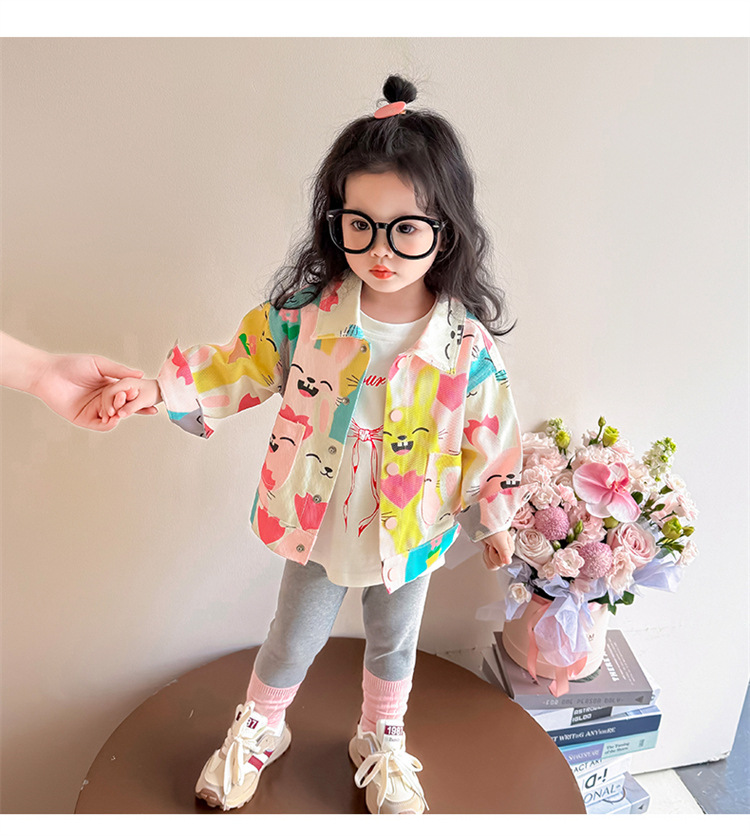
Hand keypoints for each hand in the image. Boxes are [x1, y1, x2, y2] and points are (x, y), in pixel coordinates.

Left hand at [34, 354, 157, 431]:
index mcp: (109, 387)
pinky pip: (101, 425)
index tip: (154, 403)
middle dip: (133, 408)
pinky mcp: (84, 419)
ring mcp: (94, 410)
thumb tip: (140, 374)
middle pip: (124, 408)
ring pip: (115, 418)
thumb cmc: (71, 365)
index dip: (141, 400)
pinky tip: (113, 418)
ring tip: (122, 410)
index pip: (129, 396)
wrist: (48, 373)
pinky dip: (109, 424)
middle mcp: (103, 400)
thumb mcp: (100, 364)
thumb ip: (120, 371)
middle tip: (137, 404)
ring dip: (120, 415)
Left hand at [481, 530, 514, 569]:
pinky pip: (489, 563)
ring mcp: (499, 555)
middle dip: (490, 555)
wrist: (485, 524)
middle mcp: (505, 554)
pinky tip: (486, 549)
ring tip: (489, 546)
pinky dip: (485, 557)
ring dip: (487, 556)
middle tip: (491, 545)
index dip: (494, 556)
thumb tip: (508, 562)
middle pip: (496, 565)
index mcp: (509, 551)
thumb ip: (504, 551)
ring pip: (492, 565)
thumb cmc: (493, 530)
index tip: (493, 546)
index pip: (501, 563)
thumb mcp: (499, 540)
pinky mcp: (493, 556)